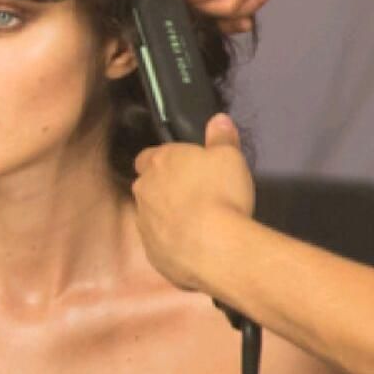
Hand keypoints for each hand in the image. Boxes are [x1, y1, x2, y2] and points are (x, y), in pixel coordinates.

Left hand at [132, 114, 253, 290]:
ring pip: (151, 217)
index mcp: (158, 162)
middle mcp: (144, 191)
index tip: (182, 168)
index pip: (146, 156)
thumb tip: (218, 119)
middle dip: (164, 190)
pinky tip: (194, 247)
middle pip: (147, 187)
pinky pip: (159, 244)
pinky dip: (172, 244)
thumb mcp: (230, 157)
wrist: (215, 248)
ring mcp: (144, 225)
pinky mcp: (152, 254)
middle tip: (193, 196)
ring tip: (196, 224)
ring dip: (167, 218)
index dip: (162, 161)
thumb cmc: (221, 193)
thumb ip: (221, 137)